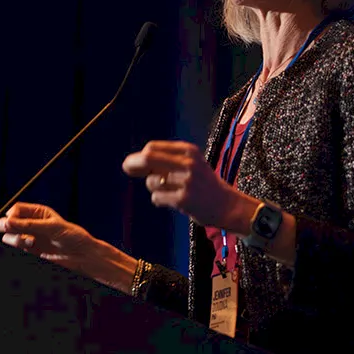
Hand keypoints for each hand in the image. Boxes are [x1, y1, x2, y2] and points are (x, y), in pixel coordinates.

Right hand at [0, 202, 137, 292]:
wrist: (81, 255)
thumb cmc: (72, 236)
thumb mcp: (52, 227)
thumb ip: (29, 225)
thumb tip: (8, 222)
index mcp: (38, 212)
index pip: (16, 209)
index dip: (11, 215)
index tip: (11, 222)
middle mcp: (31, 224)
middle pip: (7, 222)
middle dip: (7, 227)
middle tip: (12, 231)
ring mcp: (29, 237)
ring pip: (9, 236)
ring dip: (15, 239)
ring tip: (30, 242)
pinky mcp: (30, 251)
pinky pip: (15, 248)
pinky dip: (19, 247)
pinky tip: (32, 248)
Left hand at [121, 141, 258, 233]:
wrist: (228, 205)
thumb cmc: (204, 184)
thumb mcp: (192, 163)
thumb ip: (167, 160)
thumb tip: (134, 162)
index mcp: (189, 151)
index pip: (153, 147)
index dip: (139, 155)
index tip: (130, 163)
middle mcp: (188, 163)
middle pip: (148, 158)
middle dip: (133, 163)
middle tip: (126, 168)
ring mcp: (187, 181)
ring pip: (151, 182)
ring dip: (155, 188)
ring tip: (171, 192)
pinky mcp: (184, 199)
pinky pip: (157, 198)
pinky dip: (159, 200)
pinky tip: (174, 202)